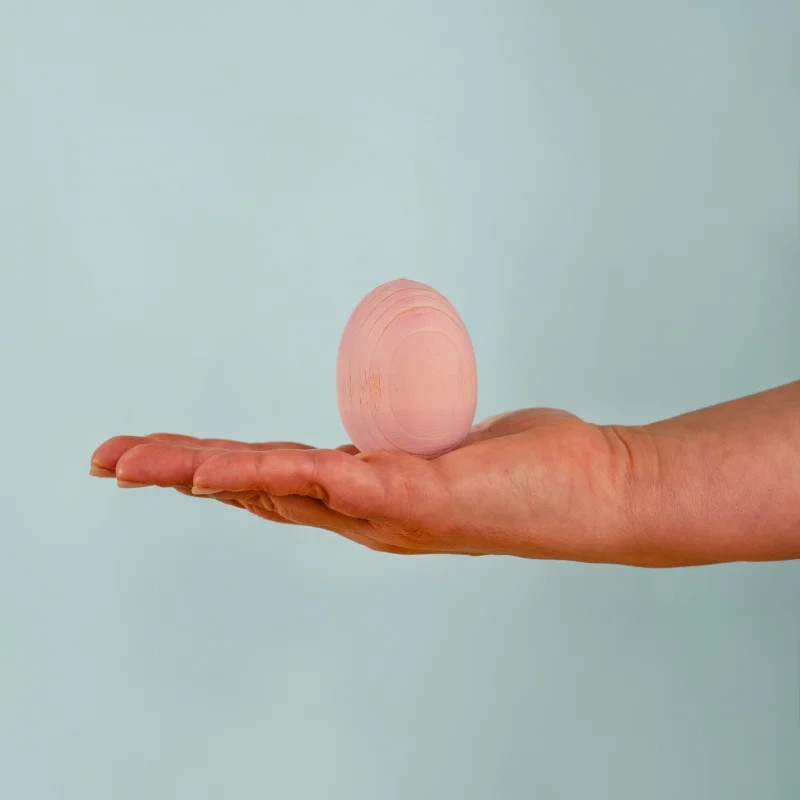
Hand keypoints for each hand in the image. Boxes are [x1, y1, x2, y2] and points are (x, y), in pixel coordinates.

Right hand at [89, 408, 631, 561]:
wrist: (597, 493)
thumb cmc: (530, 469)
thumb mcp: (447, 453)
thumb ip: (408, 448)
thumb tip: (389, 430)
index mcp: (367, 498)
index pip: (273, 482)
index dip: (210, 471)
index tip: (161, 457)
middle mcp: (364, 515)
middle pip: (254, 489)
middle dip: (177, 473)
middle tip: (109, 462)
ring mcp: (384, 512)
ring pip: (275, 487)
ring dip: (201, 473)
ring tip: (137, 464)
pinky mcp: (413, 498)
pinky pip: (328, 480)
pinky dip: (267, 473)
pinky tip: (220, 469)